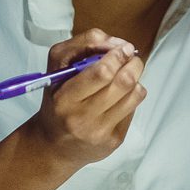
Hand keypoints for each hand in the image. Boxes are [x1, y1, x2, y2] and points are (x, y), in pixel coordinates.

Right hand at [22, 29, 144, 170]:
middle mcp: (82, 118)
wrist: (54, 145)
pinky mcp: (114, 140)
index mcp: (64, 98)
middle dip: (133, 63)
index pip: (101, 73)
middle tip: (130, 58)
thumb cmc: (57, 101)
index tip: (123, 48)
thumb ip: (82, 46)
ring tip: (125, 75)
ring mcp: (100, 131)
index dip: (117, 56)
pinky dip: (131, 96)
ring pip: (135, 94)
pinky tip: (119, 97)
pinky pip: (134, 108)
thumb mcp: (57, 69)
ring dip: (135, 78)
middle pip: (124, 81)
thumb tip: (117, 44)